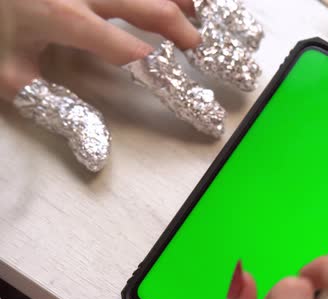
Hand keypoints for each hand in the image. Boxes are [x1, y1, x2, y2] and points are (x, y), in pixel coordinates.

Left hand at [0, 0, 200, 100]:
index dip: (167, 76)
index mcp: (67, 18)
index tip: (190, 95)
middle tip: (202, 51)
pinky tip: (178, 0)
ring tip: (202, 17)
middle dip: (186, 32)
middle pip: (156, 7)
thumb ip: (56, 108)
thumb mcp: (11, 75)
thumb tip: (97, 149)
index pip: (134, 53)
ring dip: (185, 1)